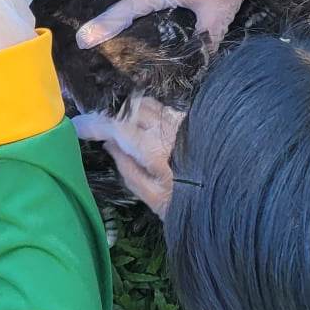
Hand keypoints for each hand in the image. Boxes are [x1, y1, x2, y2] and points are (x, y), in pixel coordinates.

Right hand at [73, 98, 182, 217]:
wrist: (235, 198)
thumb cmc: (192, 205)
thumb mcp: (153, 198)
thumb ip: (127, 169)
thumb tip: (109, 144)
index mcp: (154, 147)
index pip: (115, 125)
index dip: (92, 124)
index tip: (74, 126)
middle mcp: (167, 126)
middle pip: (129, 107)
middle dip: (108, 114)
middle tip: (92, 127)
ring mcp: (182, 120)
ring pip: (146, 105)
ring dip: (126, 112)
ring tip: (114, 126)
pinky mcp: (192, 121)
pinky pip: (160, 110)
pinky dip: (143, 114)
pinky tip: (139, 127)